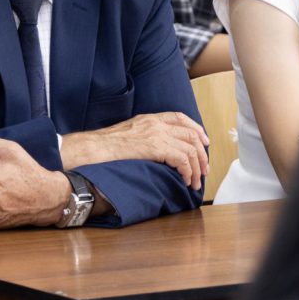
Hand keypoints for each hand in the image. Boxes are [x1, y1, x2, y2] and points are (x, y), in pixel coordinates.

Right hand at [60, 112, 208, 189]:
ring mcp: (156, 134)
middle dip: (201, 153)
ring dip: (196, 167)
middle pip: (190, 134)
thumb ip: (144, 135)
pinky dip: (187, 170)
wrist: (94, 148)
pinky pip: (182, 158)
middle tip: (204, 169)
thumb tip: (156, 149)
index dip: (196, 129)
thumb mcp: (128, 133)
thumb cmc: (106, 145)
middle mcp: (156, 123)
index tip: (203, 142)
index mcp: (149, 118)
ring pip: (190, 148)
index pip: (180, 118)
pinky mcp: (155, 147)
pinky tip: (184, 179)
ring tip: (194, 181)